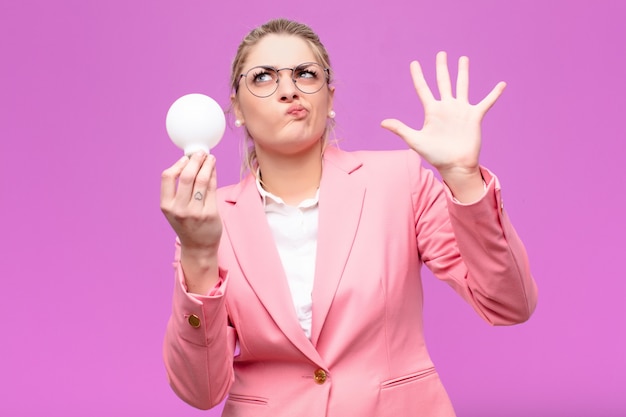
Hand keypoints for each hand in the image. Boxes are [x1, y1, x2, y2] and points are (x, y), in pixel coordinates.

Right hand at [160, 153, 221, 291]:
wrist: (198, 247)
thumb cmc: (186, 224)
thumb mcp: (174, 208)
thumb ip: (178, 189)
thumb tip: (189, 161)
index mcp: (166, 205)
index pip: (167, 177)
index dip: (178, 164)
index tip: (186, 158)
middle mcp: (179, 208)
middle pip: (187, 176)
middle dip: (195, 160)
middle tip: (201, 153)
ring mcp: (195, 211)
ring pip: (202, 180)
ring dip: (207, 165)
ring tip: (210, 158)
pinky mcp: (210, 213)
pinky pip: (213, 188)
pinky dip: (214, 175)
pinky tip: (214, 169)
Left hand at [381, 52, 504, 197]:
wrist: (455, 165)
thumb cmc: (435, 155)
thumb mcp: (415, 141)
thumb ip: (400, 129)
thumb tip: (382, 122)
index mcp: (432, 111)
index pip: (423, 89)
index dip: (418, 76)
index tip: (414, 63)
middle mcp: (446, 107)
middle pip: (443, 82)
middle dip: (442, 68)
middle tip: (441, 53)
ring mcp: (461, 110)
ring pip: (462, 86)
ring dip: (463, 72)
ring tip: (463, 58)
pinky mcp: (475, 116)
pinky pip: (486, 102)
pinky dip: (494, 94)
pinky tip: (502, 84)